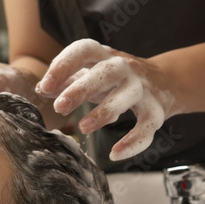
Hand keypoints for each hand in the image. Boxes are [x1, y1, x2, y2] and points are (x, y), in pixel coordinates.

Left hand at [35, 39, 178, 160]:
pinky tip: (115, 154)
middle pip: (105, 72)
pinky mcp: (157, 110)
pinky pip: (146, 127)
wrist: (165, 81)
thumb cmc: (116, 79)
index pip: (84, 50)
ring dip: (104, 112)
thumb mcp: (91, 74)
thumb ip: (67, 80)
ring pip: (126, 97)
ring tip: (83, 128)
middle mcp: (125, 67)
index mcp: (105, 55)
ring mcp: (143, 88)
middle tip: (60, 107)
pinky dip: (133, 142)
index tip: (46, 85)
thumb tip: (39, 89)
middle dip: (81, 89)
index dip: (64, 64)